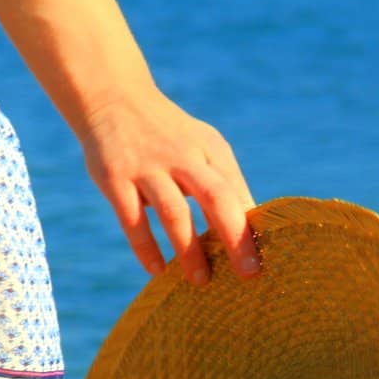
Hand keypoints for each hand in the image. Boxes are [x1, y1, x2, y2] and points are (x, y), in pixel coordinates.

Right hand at [74, 84, 258, 284]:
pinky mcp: (115, 178)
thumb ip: (224, 182)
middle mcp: (181, 156)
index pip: (237, 192)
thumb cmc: (166, 135)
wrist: (112, 98)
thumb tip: (251, 228)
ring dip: (189, 249)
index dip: (252, 227)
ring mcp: (146, 166)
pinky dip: (146, 248)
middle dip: (235, 237)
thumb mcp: (200, 147)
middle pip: (216, 198)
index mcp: (208, 149)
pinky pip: (133, 220)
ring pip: (174, 212)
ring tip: (200, 281)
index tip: (266, 261)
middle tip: (249, 273)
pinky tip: (157, 271)